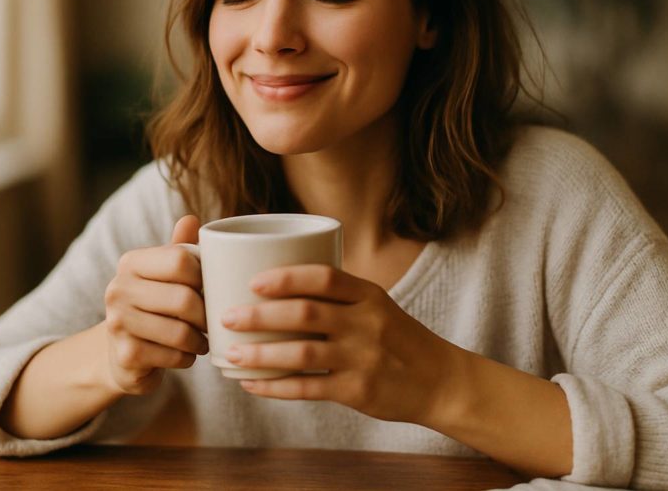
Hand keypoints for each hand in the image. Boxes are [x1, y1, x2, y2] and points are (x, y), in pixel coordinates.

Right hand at [101, 215, 207, 395]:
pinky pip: (174, 356)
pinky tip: (184, 354)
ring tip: (202, 339)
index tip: (210, 288)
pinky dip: (188, 358)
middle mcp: (118, 289)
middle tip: (213, 321)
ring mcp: (118, 323)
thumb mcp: (165, 275)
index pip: (180, 259)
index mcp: (131, 262)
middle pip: (184, 299)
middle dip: (206, 314)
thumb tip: (191, 218)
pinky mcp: (125, 355)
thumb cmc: (154, 307)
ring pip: (181, 332)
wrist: (121, 354)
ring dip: (200, 340)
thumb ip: (180, 249)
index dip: (205, 276)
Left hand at [220, 264, 462, 425]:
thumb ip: (337, 296)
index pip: (324, 277)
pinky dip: (275, 387)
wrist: (440, 381)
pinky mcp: (358, 391)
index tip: (253, 281)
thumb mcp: (377, 305)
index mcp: (369, 295)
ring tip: (231, 353)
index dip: (286, 277)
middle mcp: (366, 323)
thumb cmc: (398, 338)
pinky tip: (252, 384)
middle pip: (305, 313)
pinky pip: (308, 389)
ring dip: (261, 354)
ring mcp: (363, 358)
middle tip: (226, 316)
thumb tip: (276, 283)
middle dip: (260, 315)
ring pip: (302, 353)